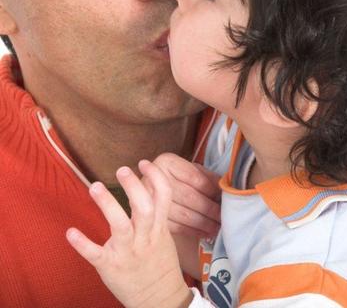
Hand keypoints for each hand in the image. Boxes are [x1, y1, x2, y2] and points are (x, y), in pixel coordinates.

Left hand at [66, 162, 192, 307]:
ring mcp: (127, 252)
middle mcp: (145, 238)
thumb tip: (150, 186)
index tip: (145, 162)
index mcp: (160, 228)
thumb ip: (157, 214)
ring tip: (95, 186)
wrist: (159, 299)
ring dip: (108, 205)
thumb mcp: (164, 236)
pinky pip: (95, 254)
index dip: (156, 177)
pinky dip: (83, 243)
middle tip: (122, 170)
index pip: (163, 197)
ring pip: (120, 226)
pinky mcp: (110, 267)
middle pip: (144, 208)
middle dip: (134, 187)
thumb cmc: (160, 263)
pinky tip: (71, 231)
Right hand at [151, 153, 220, 239]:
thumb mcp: (192, 169)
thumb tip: (226, 189)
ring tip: (218, 227)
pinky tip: (206, 233)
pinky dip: (193, 231)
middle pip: (189, 197)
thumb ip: (208, 177)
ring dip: (204, 223)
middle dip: (210, 209)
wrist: (152, 188)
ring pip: (183, 214)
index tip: (226, 199)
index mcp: (168, 162)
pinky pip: (176, 227)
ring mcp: (150, 200)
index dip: (212, 190)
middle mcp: (156, 179)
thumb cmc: (179, 177)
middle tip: (225, 217)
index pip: (195, 177)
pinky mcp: (152, 218)